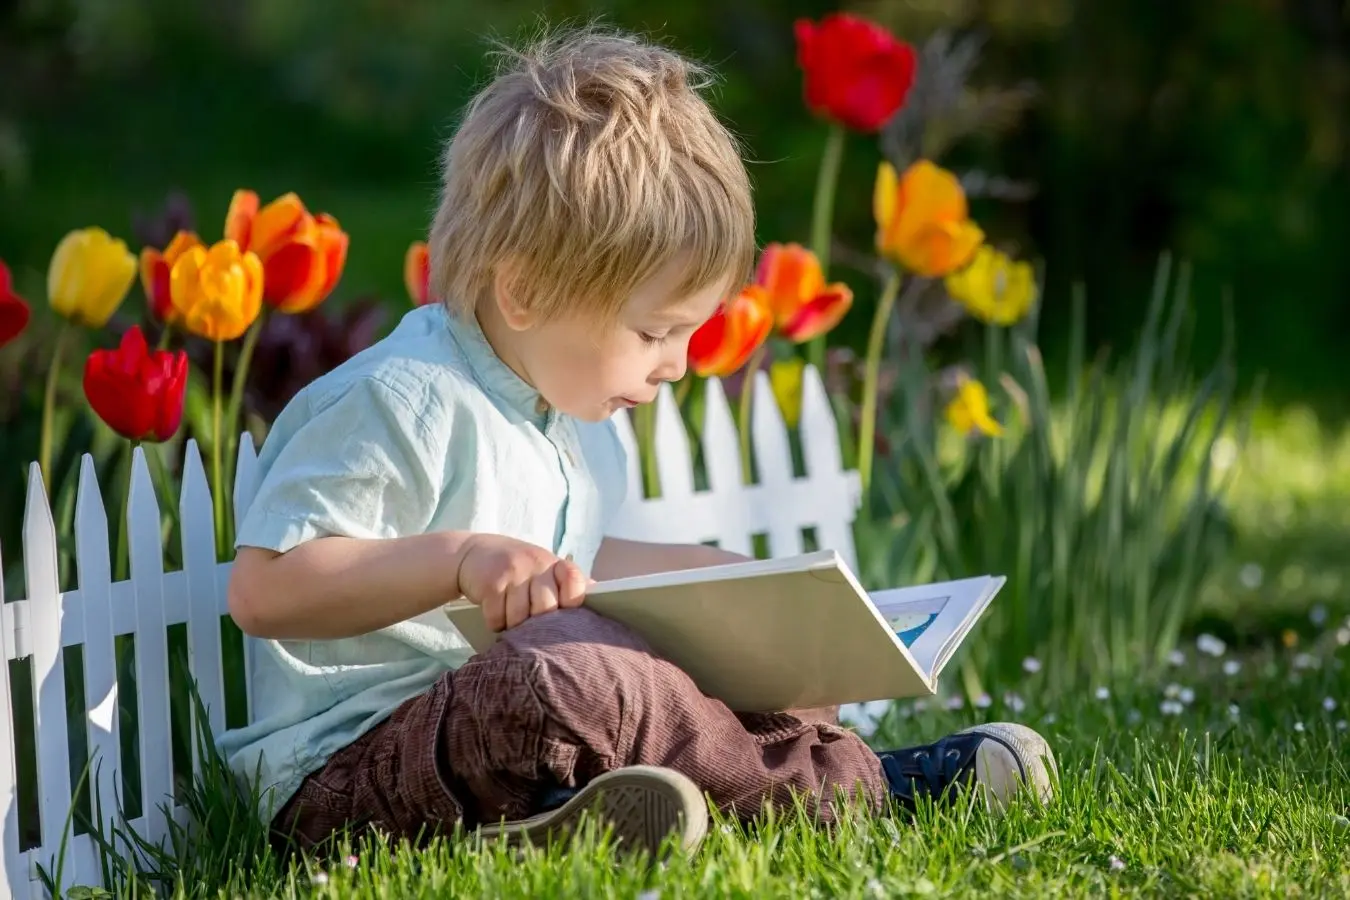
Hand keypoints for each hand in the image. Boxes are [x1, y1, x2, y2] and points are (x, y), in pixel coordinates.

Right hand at [454, 533, 588, 631]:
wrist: (476, 553)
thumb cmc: (521, 570)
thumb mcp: (546, 571)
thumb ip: (571, 586)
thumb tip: (604, 605)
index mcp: (556, 565)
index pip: (575, 584)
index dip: (572, 604)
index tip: (565, 617)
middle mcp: (538, 563)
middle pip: (546, 609)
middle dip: (537, 626)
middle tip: (531, 631)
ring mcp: (515, 571)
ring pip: (519, 617)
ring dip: (513, 627)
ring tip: (512, 624)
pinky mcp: (492, 581)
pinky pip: (497, 617)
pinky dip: (495, 623)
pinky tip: (496, 615)